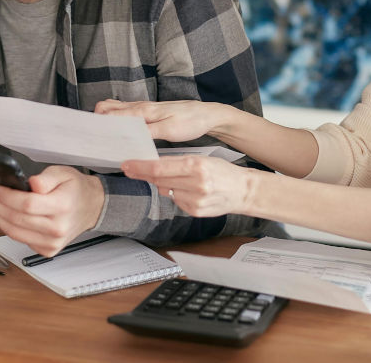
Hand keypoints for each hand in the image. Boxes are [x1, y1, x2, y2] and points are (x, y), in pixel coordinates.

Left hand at [0, 165, 105, 256]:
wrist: (91, 207)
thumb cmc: (75, 190)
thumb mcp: (63, 173)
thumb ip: (46, 178)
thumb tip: (31, 183)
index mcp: (63, 206)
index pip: (27, 204)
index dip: (6, 197)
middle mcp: (58, 228)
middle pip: (16, 219)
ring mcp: (52, 242)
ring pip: (14, 232)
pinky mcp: (48, 250)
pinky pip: (20, 240)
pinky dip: (7, 227)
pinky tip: (0, 215)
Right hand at [94, 99, 227, 141]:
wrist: (207, 115)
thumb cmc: (191, 122)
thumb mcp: (170, 130)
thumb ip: (147, 132)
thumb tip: (126, 137)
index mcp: (143, 111)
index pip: (111, 114)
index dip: (98, 124)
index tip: (91, 136)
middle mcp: (140, 107)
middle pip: (107, 108)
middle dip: (96, 120)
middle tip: (94, 137)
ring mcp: (143, 108)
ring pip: (115, 108)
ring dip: (105, 119)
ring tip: (102, 136)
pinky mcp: (148, 112)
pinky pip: (125, 112)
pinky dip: (116, 118)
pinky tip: (118, 131)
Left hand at [121, 156, 254, 217]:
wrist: (243, 191)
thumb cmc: (222, 172)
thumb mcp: (202, 159)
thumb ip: (178, 164)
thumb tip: (154, 168)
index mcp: (196, 166)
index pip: (160, 168)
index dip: (140, 167)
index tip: (127, 165)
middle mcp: (195, 184)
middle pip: (159, 180)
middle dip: (142, 174)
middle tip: (129, 168)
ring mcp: (195, 200)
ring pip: (166, 190)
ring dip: (162, 184)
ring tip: (176, 179)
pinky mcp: (195, 211)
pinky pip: (176, 200)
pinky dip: (176, 194)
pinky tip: (188, 190)